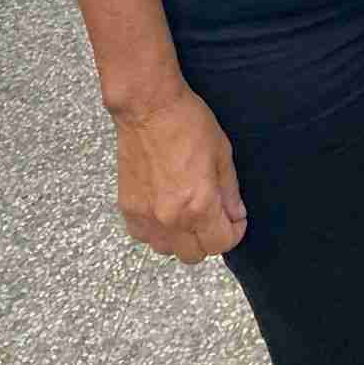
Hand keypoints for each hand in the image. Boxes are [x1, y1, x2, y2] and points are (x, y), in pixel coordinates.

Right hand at [115, 84, 246, 264]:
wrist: (148, 109)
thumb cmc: (188, 123)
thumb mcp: (222, 153)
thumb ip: (230, 191)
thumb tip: (236, 214)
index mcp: (198, 205)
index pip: (220, 244)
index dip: (234, 233)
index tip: (235, 220)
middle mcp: (170, 219)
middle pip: (194, 255)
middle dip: (209, 239)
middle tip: (214, 215)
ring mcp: (145, 217)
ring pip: (167, 250)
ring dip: (181, 238)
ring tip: (187, 210)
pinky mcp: (128, 210)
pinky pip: (145, 237)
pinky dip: (157, 230)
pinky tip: (165, 206)